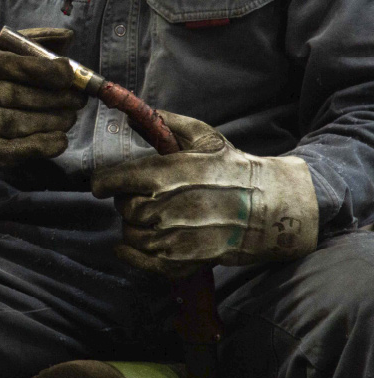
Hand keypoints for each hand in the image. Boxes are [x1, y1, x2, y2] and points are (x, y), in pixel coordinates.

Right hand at [0, 28, 86, 165]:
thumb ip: (31, 42)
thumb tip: (68, 37)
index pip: (14, 66)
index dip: (46, 71)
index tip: (69, 73)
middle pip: (19, 96)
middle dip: (57, 99)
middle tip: (78, 99)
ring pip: (18, 123)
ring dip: (53, 122)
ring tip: (69, 117)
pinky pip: (12, 150)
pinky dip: (40, 146)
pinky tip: (59, 140)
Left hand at [91, 110, 318, 277]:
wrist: (274, 206)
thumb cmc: (235, 168)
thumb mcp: (203, 136)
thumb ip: (164, 123)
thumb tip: (129, 115)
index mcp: (166, 174)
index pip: (113, 181)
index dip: (104, 182)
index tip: (103, 185)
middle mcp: (166, 206)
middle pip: (124, 208)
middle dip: (127, 202)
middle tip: (142, 198)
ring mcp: (175, 237)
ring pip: (131, 234)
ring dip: (134, 227)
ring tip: (149, 219)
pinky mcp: (185, 260)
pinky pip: (144, 262)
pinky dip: (132, 255)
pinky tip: (130, 247)